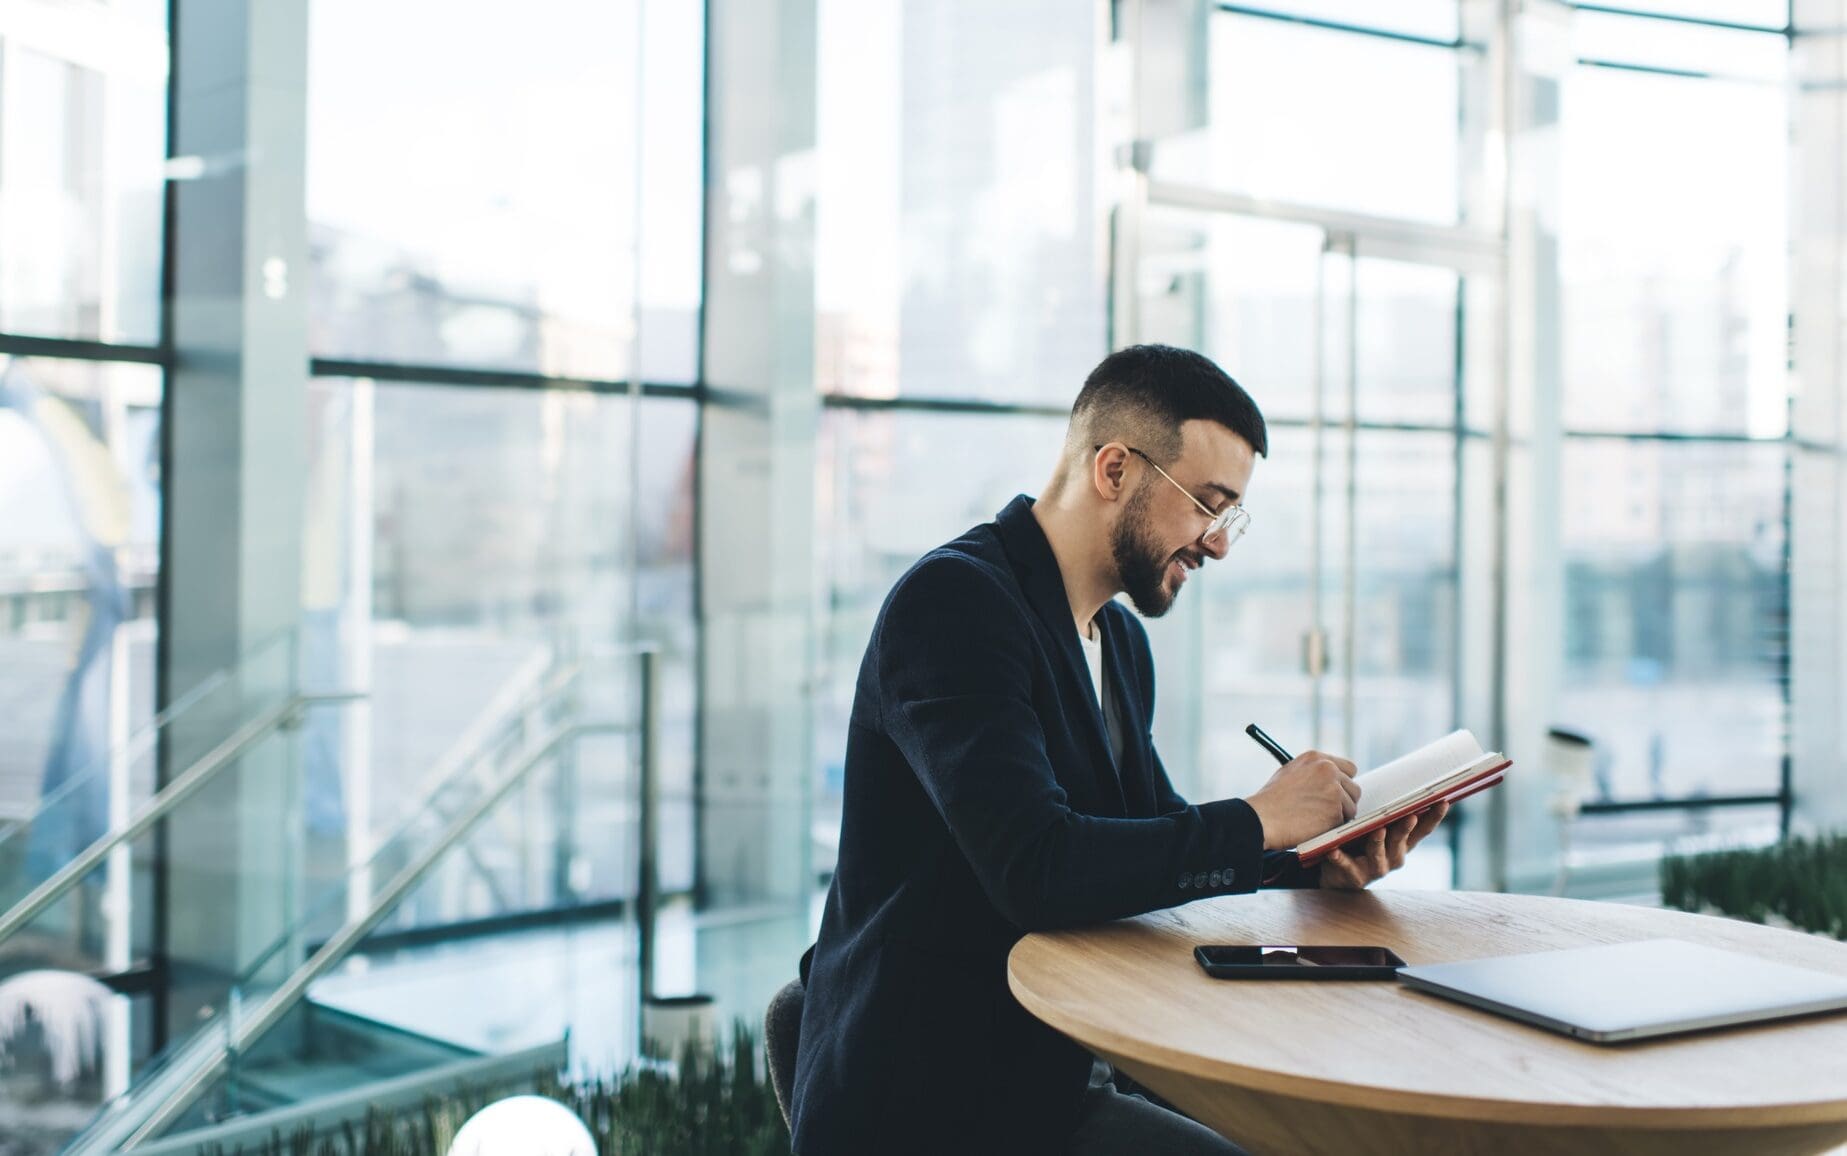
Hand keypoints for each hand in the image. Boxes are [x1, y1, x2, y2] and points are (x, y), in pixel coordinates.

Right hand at [1244, 750, 1361, 851]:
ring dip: (1339, 816)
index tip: (1335, 794)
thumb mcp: (1290, 773)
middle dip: (1344, 801)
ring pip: (1351, 807)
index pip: (1349, 768)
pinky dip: (1332, 828)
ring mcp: (1334, 790)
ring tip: (1317, 821)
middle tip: (1328, 812)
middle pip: (1354, 788)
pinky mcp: (1335, 810)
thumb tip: (1330, 779)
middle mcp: (1328, 769)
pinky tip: (1315, 827)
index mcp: (1317, 758)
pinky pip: (1344, 822)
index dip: (1343, 783)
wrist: (1261, 818)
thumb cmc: (1270, 801)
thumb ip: (1312, 772)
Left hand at [1320, 801, 1450, 890]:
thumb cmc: (1360, 841)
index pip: (1422, 830)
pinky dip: (1340, 858)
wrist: (1336, 873)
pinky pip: (1346, 866)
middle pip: (1401, 840)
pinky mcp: (1354, 877)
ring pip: (1378, 854)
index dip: (1434, 817)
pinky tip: (1334, 850)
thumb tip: (1398, 780)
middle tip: (1410, 816)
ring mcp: (1375, 869)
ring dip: (1378, 842)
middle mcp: (1394, 857)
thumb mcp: (1376, 826)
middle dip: (1406, 828)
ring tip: (1377, 830)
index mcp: (1402, 843)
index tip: (1443, 801)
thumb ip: (1387, 813)